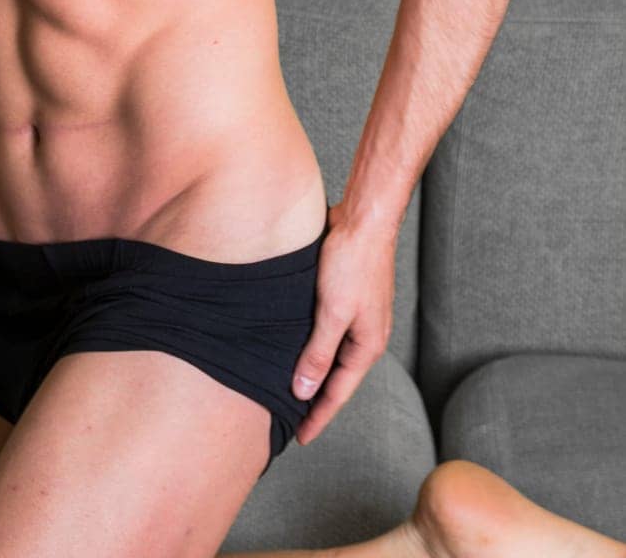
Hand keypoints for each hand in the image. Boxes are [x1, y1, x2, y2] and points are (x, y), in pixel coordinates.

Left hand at [290, 200, 396, 445]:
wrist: (364, 219)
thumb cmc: (353, 262)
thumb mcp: (333, 312)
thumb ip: (319, 352)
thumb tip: (303, 390)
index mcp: (367, 345)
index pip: (338, 393)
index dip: (318, 416)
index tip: (299, 438)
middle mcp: (366, 334)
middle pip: (336, 377)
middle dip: (316, 399)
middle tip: (290, 420)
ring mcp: (357, 315)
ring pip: (331, 353)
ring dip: (313, 370)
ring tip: (290, 388)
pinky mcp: (346, 296)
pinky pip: (327, 331)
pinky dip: (312, 344)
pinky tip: (295, 343)